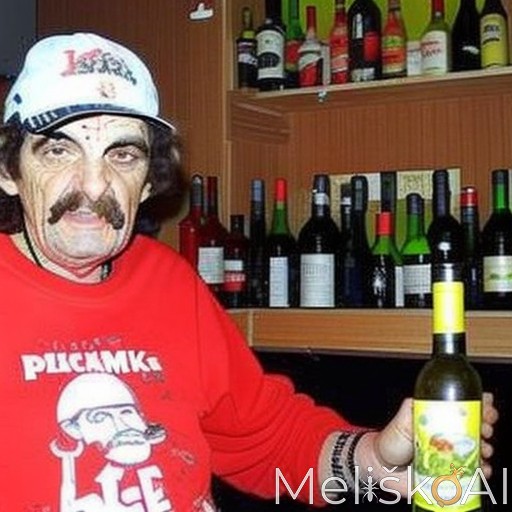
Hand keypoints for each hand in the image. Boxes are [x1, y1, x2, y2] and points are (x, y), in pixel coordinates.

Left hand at [376, 392, 497, 477]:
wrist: (383, 470)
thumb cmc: (391, 443)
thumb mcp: (401, 422)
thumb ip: (410, 409)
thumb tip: (419, 398)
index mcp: (439, 420)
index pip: (465, 409)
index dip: (480, 406)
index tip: (486, 406)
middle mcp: (449, 437)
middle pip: (477, 429)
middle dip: (486, 426)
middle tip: (485, 428)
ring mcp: (453, 456)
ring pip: (479, 451)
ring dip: (486, 448)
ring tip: (483, 448)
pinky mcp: (454, 476)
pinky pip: (474, 475)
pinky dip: (482, 471)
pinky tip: (481, 469)